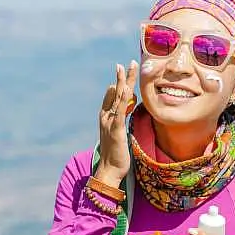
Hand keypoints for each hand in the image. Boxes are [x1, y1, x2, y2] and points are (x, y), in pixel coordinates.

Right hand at [94, 61, 137, 187]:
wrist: (109, 170)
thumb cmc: (115, 155)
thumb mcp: (119, 135)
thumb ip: (120, 123)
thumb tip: (125, 113)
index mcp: (106, 118)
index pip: (112, 97)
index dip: (119, 85)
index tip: (124, 72)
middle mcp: (106, 117)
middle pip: (115, 93)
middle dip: (121, 77)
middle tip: (125, 63)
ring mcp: (110, 122)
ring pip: (118, 97)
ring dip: (124, 81)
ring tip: (128, 68)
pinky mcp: (116, 129)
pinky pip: (120, 111)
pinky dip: (123, 98)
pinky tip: (127, 88)